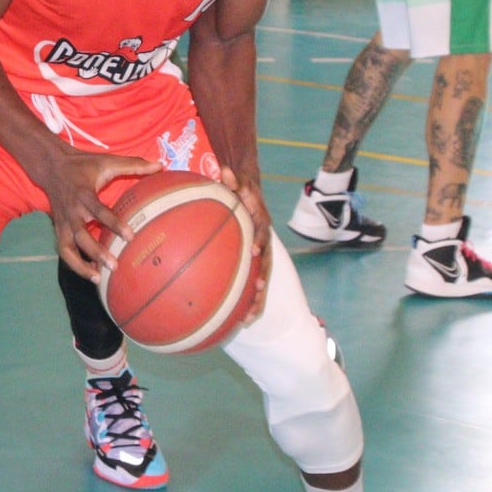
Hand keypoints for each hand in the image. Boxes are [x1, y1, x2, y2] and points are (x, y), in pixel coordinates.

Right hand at [36, 147, 159, 283]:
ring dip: (80, 265)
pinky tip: (90, 274)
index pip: (99, 211)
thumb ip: (133, 164)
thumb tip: (160, 165)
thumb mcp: (107, 161)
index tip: (130, 236)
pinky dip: (74, 264)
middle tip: (115, 266)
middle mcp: (71, 211)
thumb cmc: (82, 165)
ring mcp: (63, 222)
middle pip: (81, 236)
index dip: (114, 224)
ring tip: (98, 279)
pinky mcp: (58, 229)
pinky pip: (64, 250)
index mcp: (83, 194)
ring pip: (67, 249)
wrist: (51, 166)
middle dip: (96, 252)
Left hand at [217, 165, 272, 324]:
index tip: (254, 250)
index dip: (259, 240)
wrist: (249, 192)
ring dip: (257, 297)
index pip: (261, 229)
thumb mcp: (238, 181)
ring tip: (249, 316)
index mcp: (259, 221)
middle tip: (257, 289)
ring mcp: (259, 253)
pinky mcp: (253, 263)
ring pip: (261, 278)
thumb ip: (233, 178)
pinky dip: (249, 302)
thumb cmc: (240, 189)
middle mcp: (262, 239)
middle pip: (265, 260)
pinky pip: (251, 284)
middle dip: (262, 277)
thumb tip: (226, 171)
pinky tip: (240, 320)